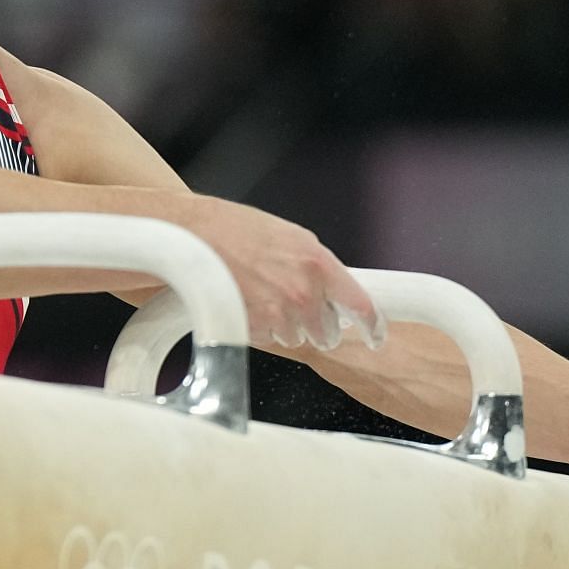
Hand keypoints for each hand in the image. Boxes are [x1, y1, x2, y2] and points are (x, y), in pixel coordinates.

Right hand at [190, 197, 383, 352]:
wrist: (193, 235)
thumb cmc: (236, 229)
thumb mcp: (289, 236)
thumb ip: (317, 265)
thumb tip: (334, 291)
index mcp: (317, 264)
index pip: (360, 305)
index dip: (371, 324)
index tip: (375, 334)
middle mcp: (302, 292)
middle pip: (326, 330)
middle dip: (315, 322)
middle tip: (293, 302)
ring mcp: (278, 314)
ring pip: (296, 337)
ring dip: (285, 324)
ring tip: (261, 294)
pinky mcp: (254, 328)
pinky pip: (269, 339)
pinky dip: (261, 327)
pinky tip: (246, 302)